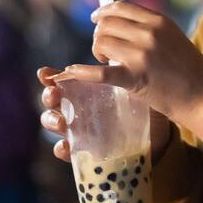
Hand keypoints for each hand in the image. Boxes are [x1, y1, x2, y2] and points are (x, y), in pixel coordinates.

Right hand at [37, 65, 172, 163]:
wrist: (157, 130)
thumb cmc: (140, 102)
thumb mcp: (132, 81)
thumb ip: (120, 69)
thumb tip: (113, 51)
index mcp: (84, 89)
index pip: (61, 80)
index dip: (48, 76)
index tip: (45, 73)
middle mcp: (77, 107)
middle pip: (52, 100)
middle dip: (48, 96)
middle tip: (54, 94)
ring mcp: (79, 128)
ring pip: (54, 123)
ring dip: (52, 121)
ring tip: (62, 122)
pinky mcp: (87, 149)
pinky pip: (66, 151)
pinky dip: (62, 149)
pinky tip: (66, 146)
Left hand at [39, 0, 202, 152]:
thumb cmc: (191, 71)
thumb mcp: (174, 39)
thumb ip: (150, 30)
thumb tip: (121, 26)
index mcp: (159, 21)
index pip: (120, 7)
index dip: (103, 12)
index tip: (95, 19)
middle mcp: (149, 33)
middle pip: (107, 24)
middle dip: (99, 36)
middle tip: (104, 51)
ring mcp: (141, 55)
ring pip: (102, 43)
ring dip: (98, 53)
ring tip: (107, 63)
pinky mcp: (135, 78)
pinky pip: (100, 72)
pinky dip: (82, 72)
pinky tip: (71, 72)